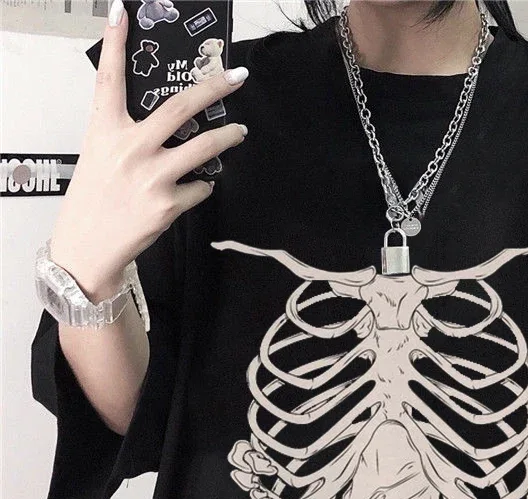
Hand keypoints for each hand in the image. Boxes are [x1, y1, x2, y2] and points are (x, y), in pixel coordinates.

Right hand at [49, 0, 248, 298]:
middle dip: (213, 87)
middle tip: (237, 76)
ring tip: (239, 132)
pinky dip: (203, 187)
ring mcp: (151, 176)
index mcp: (105, 130)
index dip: (114, 43)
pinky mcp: (168, 204)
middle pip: (179, 107)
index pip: (109, 79)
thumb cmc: (95, 199)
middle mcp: (130, 148)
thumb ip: (125, 133)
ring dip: (227, 137)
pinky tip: (195, 190)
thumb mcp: (99, 155)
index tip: (123, 11)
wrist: (88, 246)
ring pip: (203, 147)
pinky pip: (201, 188)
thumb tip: (167, 121)